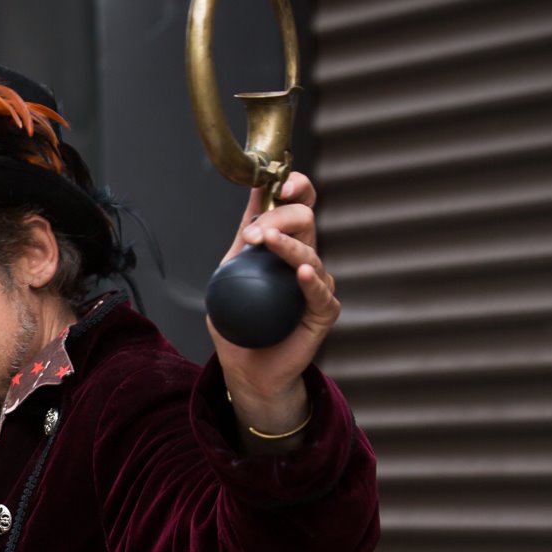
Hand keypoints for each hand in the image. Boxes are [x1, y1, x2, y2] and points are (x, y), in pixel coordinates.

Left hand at [208, 171, 340, 439]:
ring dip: (286, 244)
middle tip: (255, 231)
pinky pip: (320, 291)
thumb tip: (253, 192)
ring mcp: (316, 285)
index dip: (297, 188)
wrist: (246, 367)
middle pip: (306, 221)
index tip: (281, 184)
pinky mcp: (323, 311)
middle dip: (281, 216)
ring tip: (266, 241)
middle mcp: (304, 259)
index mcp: (285, 245)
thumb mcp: (229, 272)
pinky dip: (309, 280)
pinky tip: (300, 272)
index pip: (299, 206)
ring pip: (310, 252)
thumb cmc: (239, 321)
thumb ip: (242, 237)